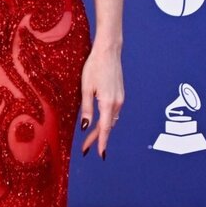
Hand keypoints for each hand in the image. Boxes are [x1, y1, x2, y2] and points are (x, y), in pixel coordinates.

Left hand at [79, 42, 123, 158]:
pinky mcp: (119, 94)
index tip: (99, 155)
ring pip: (111, 120)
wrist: (108, 51)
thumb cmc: (94, 67)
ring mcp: (120, 98)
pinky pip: (113, 113)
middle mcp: (117, 103)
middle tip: (85, 148)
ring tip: (91, 138)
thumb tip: (85, 127)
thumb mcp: (85, 88)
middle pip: (107, 126)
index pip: (105, 128)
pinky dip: (106, 120)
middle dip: (97, 138)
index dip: (101, 142)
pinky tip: (99, 122)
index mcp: (108, 103)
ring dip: (102, 130)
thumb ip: (86, 109)